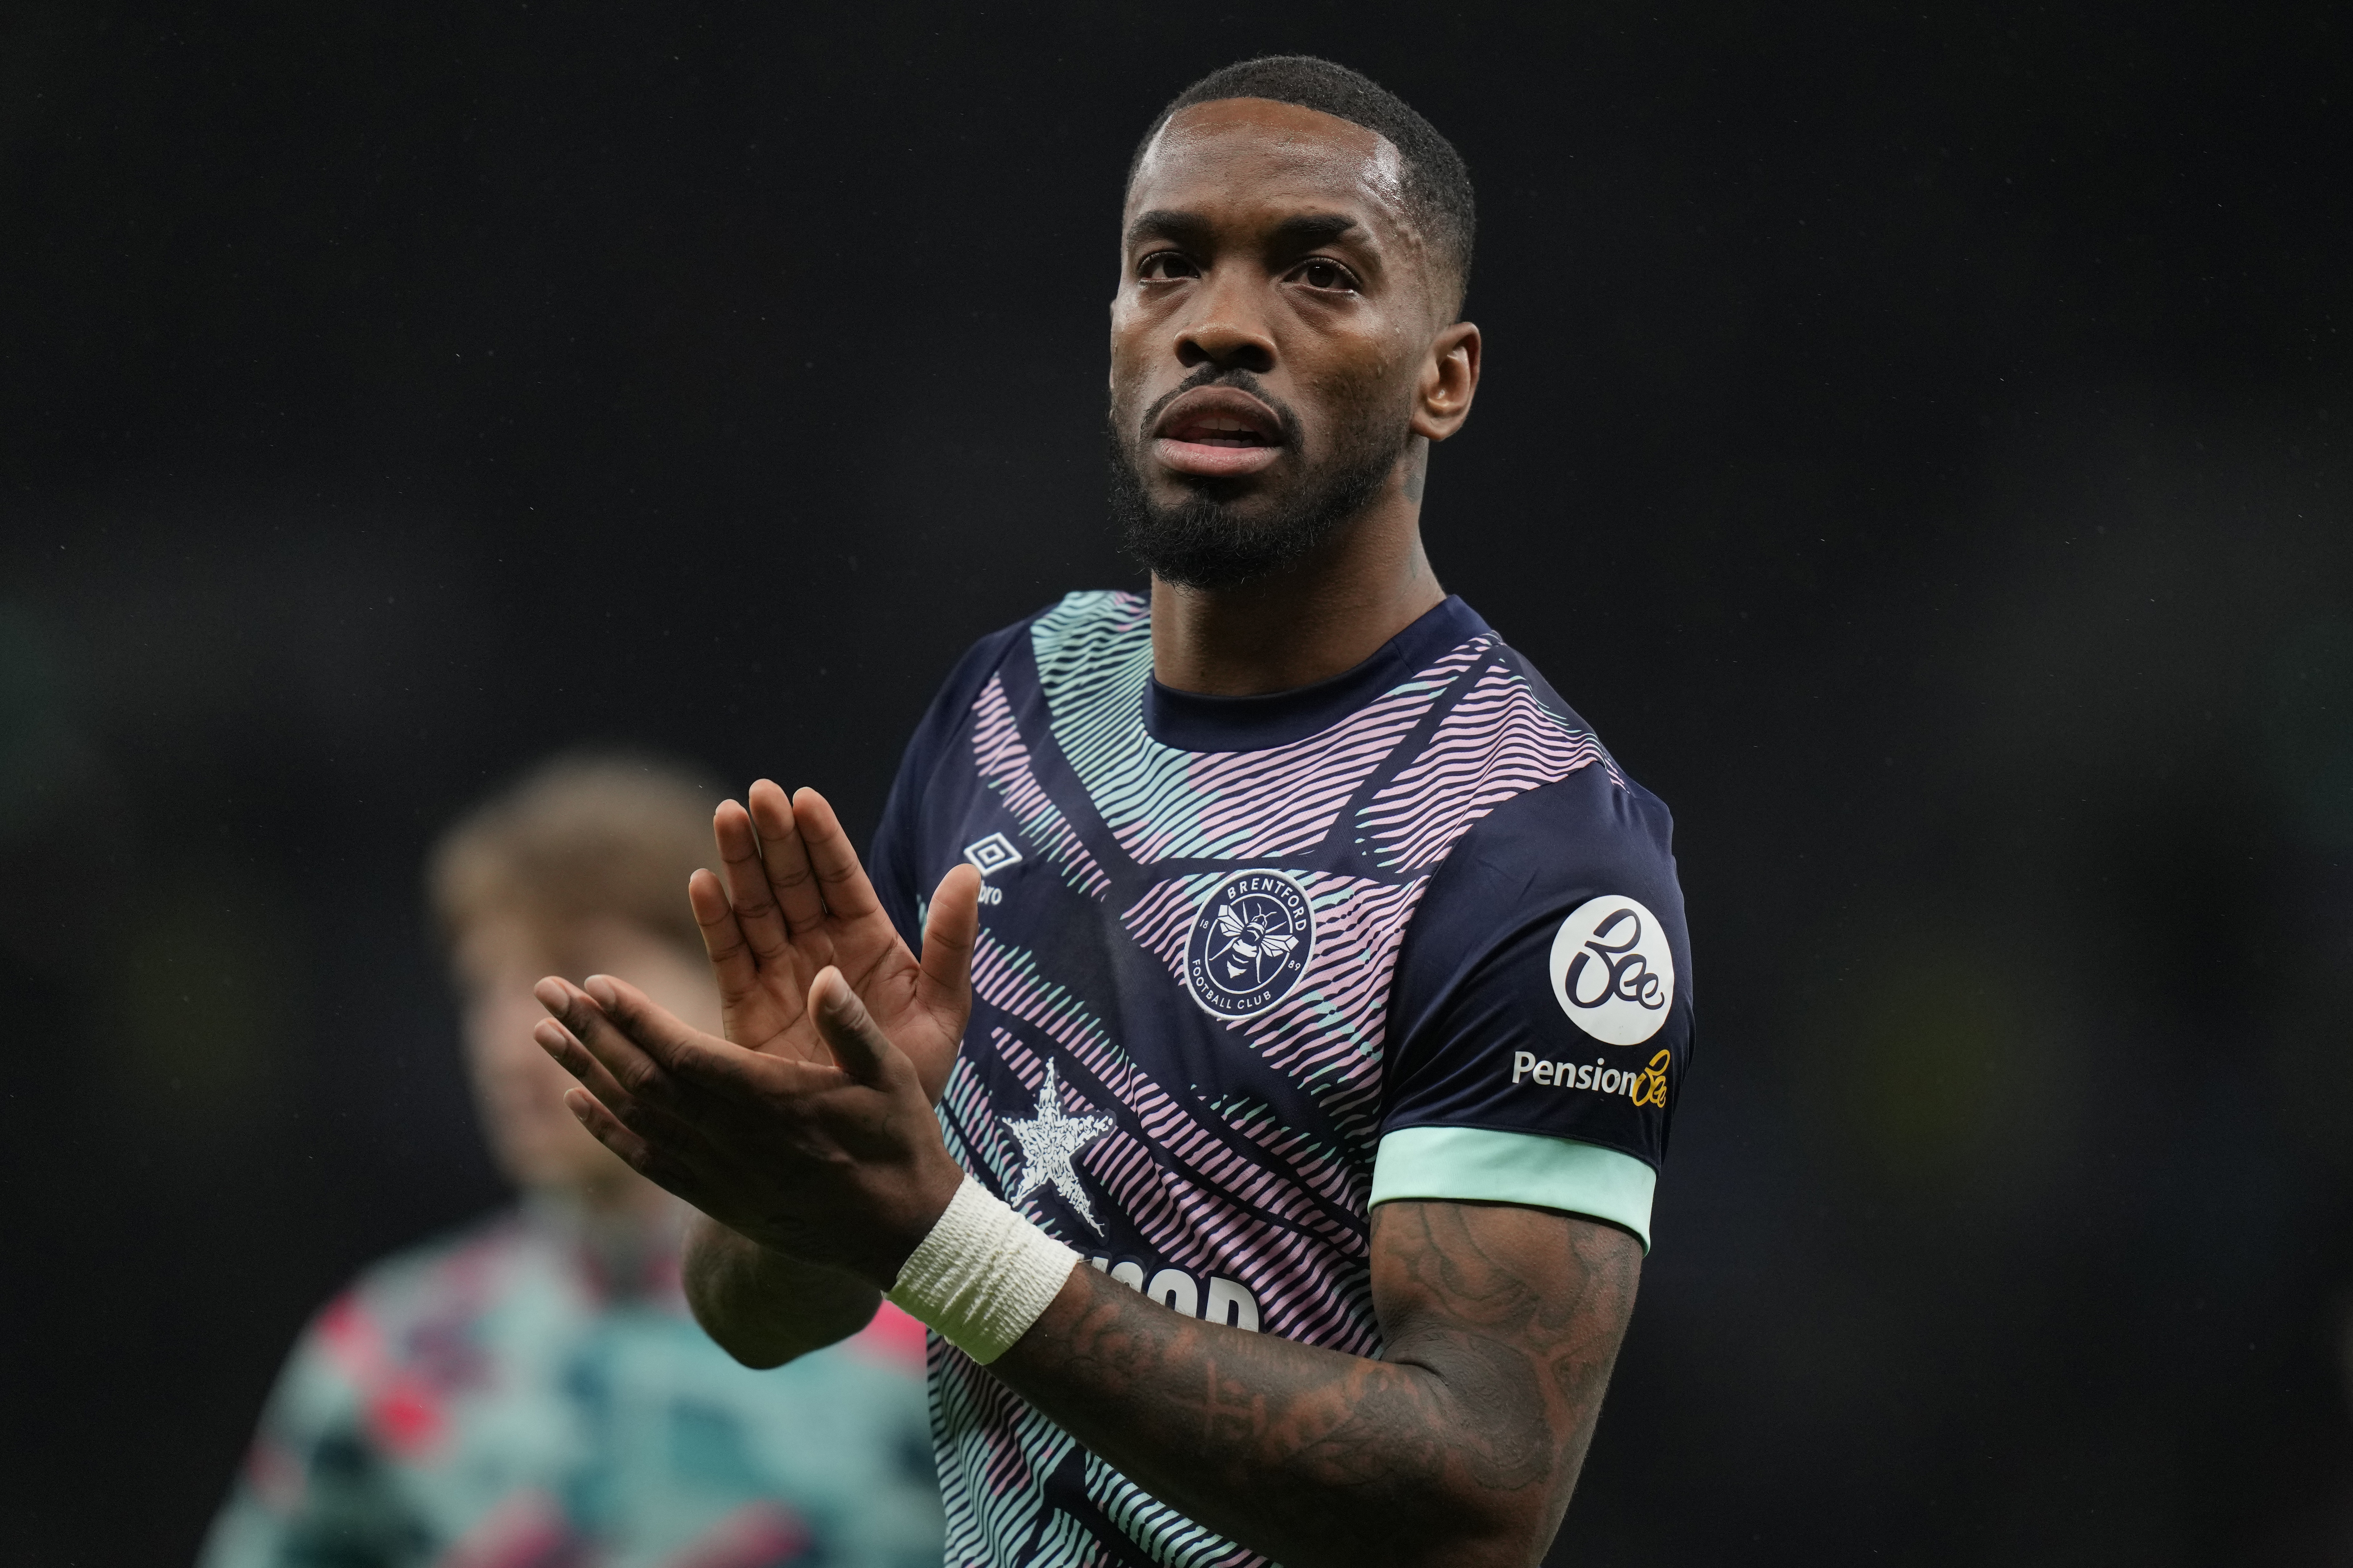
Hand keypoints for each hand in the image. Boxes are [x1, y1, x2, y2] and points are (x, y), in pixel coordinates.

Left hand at [530, 783, 979, 1284]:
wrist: (898, 1233)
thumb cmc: (900, 1143)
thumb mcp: (893, 1077)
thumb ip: (853, 1027)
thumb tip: (825, 974)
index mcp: (773, 1104)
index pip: (684, 1057)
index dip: (636, 1019)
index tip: (595, 982)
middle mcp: (733, 1141)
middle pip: (641, 1081)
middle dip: (591, 1031)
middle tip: (545, 989)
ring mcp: (718, 1173)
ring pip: (634, 1117)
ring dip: (584, 1070)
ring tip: (542, 1030)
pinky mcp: (714, 1196)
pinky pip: (643, 1160)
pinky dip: (603, 1127)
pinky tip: (572, 1097)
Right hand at [695, 781, 974, 1101]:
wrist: (877, 1140)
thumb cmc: (917, 1073)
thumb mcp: (946, 1007)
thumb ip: (953, 941)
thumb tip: (970, 872)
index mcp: (868, 940)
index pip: (842, 878)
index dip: (823, 839)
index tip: (805, 799)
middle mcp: (819, 948)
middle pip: (793, 882)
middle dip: (776, 837)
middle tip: (759, 794)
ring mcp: (781, 975)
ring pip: (756, 907)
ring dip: (740, 863)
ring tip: (726, 816)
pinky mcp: (747, 1008)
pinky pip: (728, 956)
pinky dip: (715, 921)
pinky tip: (703, 883)